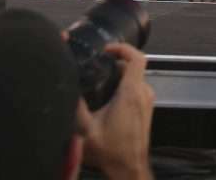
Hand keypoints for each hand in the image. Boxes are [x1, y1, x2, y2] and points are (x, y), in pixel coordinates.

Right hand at [80, 42, 153, 177]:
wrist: (129, 168)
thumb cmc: (112, 153)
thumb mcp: (85, 130)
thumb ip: (76, 107)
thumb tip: (68, 90)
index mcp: (131, 94)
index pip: (137, 58)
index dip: (123, 47)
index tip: (109, 48)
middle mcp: (143, 94)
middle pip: (134, 66)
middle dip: (116, 62)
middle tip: (100, 65)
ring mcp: (147, 102)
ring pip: (136, 78)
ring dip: (120, 75)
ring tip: (102, 81)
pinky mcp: (146, 109)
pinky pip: (137, 89)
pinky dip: (125, 86)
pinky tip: (109, 97)